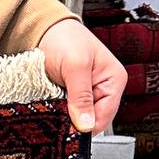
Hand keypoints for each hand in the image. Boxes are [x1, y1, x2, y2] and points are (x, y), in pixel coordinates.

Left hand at [36, 15, 124, 134]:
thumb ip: (81, 96)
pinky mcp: (73, 98)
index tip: (67, 129)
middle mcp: (104, 90)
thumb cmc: (64, 38)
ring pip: (79, 120)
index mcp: (114, 81)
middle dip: (75, 122)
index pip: (105, 117)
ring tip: (53, 107)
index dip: (86, 127)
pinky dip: (59, 114)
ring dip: (65, 119)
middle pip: (92, 121)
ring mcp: (88, 95)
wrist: (44, 29)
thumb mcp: (75, 66)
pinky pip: (68, 114)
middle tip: (58, 115)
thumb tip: (86, 125)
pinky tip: (52, 106)